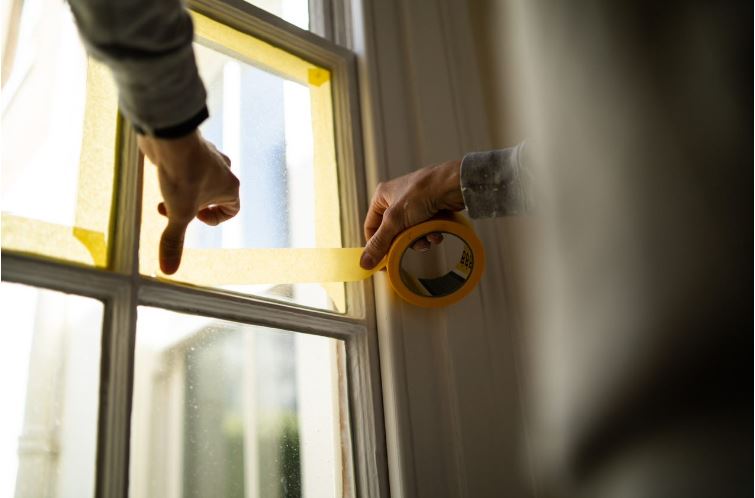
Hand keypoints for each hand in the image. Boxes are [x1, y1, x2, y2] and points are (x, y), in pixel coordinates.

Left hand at [138, 130, 239, 273]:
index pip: (232, 210)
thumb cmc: (182, 175)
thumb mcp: (177, 214)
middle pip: (214, 196)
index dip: (213, 219)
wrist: (170, 137)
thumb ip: (174, 241)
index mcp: (230, 187)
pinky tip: (163, 174)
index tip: (193, 216)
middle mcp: (224, 171)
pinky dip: (178, 173)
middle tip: (173, 208)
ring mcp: (209, 157)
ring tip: (166, 193)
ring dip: (184, 191)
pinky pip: (189, 165)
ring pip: (201, 180)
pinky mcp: (192, 147)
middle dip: (191, 206)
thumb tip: (169, 270)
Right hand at [361, 160, 464, 268]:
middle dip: (404, 241)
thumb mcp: (395, 221)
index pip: (371, 227)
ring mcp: (414, 204)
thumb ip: (379, 242)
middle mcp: (395, 199)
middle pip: (393, 232)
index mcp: (381, 197)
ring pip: (410, 232)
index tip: (383, 262)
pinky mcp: (429, 209)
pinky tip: (437, 233)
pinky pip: (424, 228)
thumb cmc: (421, 194)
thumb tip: (364, 262)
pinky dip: (430, 233)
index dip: (376, 246)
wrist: (453, 185)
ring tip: (428, 238)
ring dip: (420, 239)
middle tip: (412, 246)